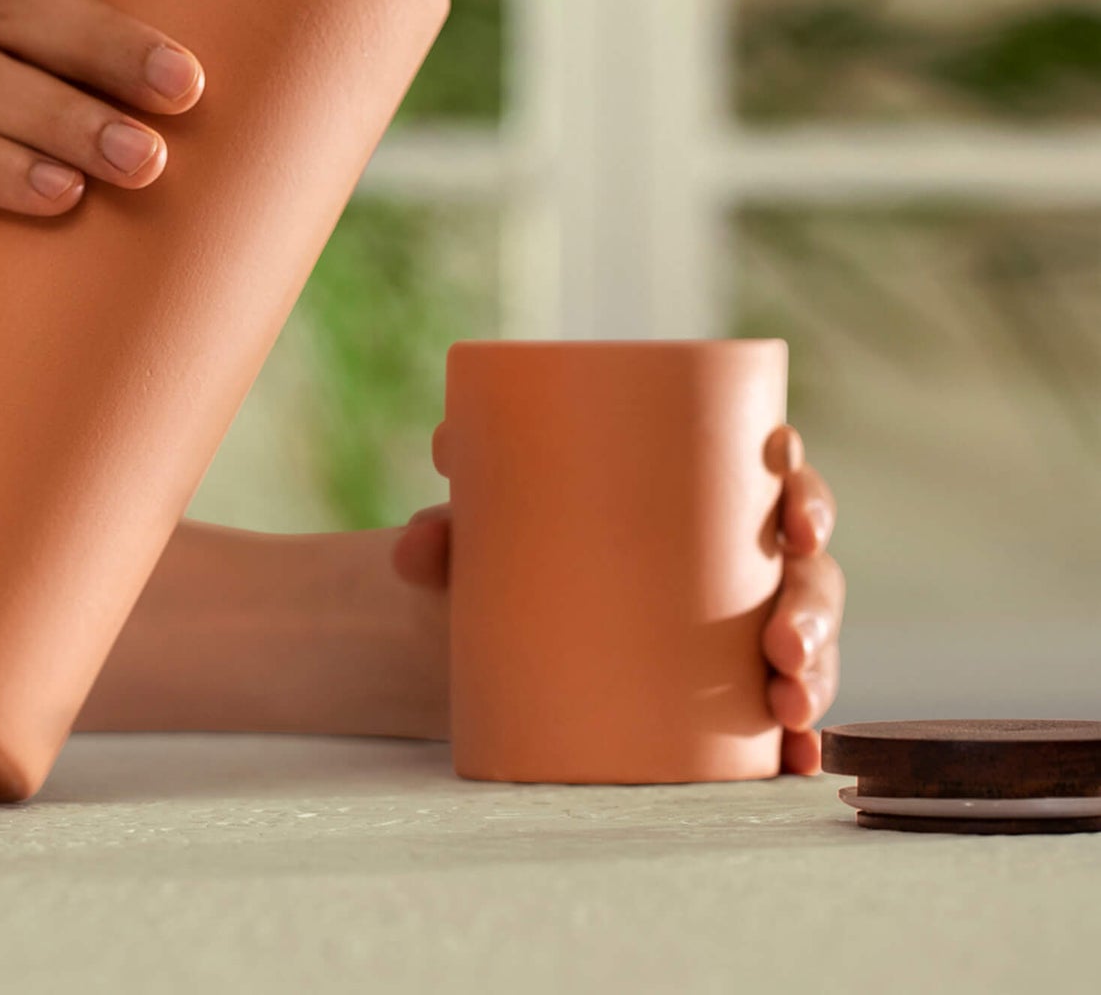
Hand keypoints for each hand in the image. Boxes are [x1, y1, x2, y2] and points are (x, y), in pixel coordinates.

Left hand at [392, 424, 843, 773]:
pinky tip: (797, 761)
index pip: (779, 473)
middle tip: (782, 641)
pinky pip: (780, 711)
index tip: (799, 522)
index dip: (806, 492)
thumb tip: (416, 550)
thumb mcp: (490, 530)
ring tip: (787, 708)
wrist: (498, 613)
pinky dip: (795, 738)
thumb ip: (451, 531)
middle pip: (808, 565)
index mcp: (703, 487)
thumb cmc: (519, 543)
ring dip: (816, 675)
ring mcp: (741, 619)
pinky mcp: (727, 684)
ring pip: (808, 639)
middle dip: (815, 604)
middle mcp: (737, 552)